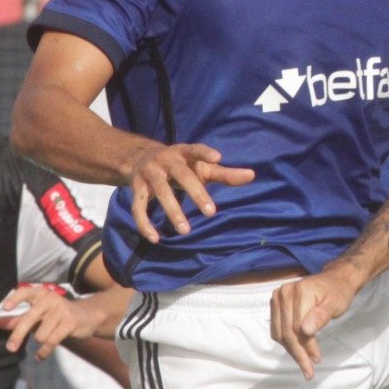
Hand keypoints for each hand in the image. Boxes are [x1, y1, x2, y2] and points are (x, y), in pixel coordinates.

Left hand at [0, 284, 108, 360]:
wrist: (87, 316)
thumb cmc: (56, 315)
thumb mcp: (37, 315)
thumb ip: (17, 319)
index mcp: (41, 294)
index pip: (26, 292)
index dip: (15, 299)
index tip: (5, 308)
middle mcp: (51, 299)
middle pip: (28, 319)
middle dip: (18, 335)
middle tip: (10, 348)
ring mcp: (62, 310)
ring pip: (40, 334)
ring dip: (40, 341)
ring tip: (45, 340)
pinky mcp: (70, 322)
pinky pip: (51, 341)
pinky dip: (44, 352)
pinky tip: (40, 356)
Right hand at [128, 143, 254, 241]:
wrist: (140, 159)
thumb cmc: (181, 166)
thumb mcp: (201, 167)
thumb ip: (225, 173)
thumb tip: (252, 175)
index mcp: (184, 152)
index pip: (195, 149)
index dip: (205, 152)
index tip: (218, 159)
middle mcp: (165, 160)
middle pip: (182, 175)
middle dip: (196, 193)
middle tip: (211, 213)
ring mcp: (149, 174)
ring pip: (160, 192)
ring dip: (173, 211)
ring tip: (186, 231)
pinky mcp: (135, 188)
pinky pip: (137, 207)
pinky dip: (144, 223)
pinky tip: (155, 238)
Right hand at [269, 267, 360, 378]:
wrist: (335, 280)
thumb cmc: (338, 292)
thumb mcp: (336, 304)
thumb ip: (321, 316)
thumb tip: (305, 330)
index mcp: (300, 291)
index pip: (297, 327)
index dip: (306, 347)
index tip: (316, 360)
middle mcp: (284, 293)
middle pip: (287, 332)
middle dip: (299, 353)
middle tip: (309, 370)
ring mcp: (278, 297)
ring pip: (280, 333)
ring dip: (292, 350)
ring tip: (306, 363)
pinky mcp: (276, 304)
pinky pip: (277, 329)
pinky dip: (287, 342)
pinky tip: (299, 350)